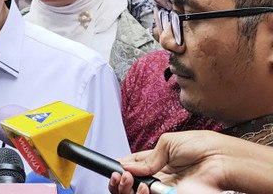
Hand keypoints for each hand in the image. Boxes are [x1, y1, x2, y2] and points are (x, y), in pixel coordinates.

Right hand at [109, 131, 227, 192]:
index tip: (113, 167)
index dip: (120, 167)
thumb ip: (147, 156)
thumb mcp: (168, 142)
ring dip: (125, 188)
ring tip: (126, 179)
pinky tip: (143, 187)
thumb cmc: (201, 146)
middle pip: (129, 184)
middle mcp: (157, 177)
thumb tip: (128, 166)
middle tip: (118, 175)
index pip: (131, 166)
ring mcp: (162, 189)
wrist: (220, 159)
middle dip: (118, 180)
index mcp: (156, 161)